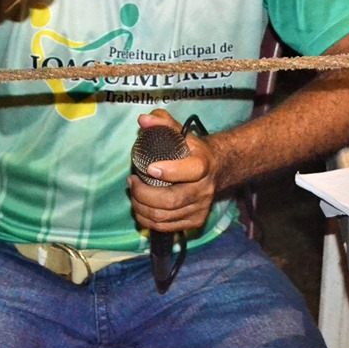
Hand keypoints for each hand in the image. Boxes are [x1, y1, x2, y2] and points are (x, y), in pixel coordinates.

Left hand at [128, 109, 217, 233]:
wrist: (217, 169)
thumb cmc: (192, 149)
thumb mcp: (181, 133)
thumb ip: (163, 123)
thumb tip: (143, 120)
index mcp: (203, 164)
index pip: (190, 170)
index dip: (169, 171)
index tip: (148, 168)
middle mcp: (204, 189)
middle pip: (171, 200)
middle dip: (143, 194)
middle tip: (131, 181)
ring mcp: (200, 208)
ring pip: (164, 217)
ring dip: (141, 207)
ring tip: (132, 194)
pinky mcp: (195, 221)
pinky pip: (166, 227)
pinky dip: (147, 220)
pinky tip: (140, 207)